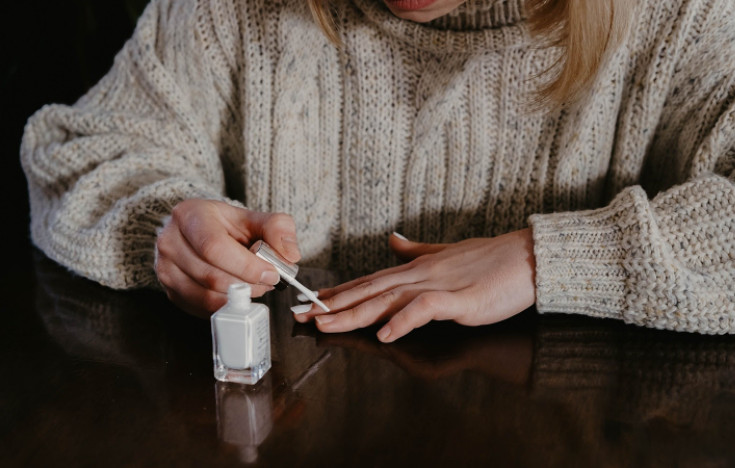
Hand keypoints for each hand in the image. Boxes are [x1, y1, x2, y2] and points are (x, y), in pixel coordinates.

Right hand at [155, 199, 300, 316]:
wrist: (199, 232)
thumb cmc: (227, 226)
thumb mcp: (254, 218)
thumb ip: (278, 229)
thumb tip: (289, 255)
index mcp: (189, 215)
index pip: (214, 247)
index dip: (246, 266)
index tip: (271, 273)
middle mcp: (170, 242)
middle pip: (211, 276)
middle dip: (248, 285)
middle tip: (268, 282)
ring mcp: (165, 268)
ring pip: (206, 296)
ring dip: (239, 298)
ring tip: (255, 286)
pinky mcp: (171, 291)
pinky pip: (202, 308)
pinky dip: (227, 306)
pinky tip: (238, 294)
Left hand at [298, 229, 535, 342]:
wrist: (527, 257)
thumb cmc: (491, 259)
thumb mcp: (447, 254)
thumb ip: (418, 251)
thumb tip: (393, 241)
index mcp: (416, 268)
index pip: (370, 281)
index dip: (339, 292)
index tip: (311, 301)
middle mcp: (420, 274)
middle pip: (369, 291)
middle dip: (333, 304)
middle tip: (301, 314)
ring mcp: (438, 285)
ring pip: (387, 299)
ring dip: (355, 312)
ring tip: (326, 323)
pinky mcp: (459, 299)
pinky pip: (424, 309)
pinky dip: (402, 321)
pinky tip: (384, 334)